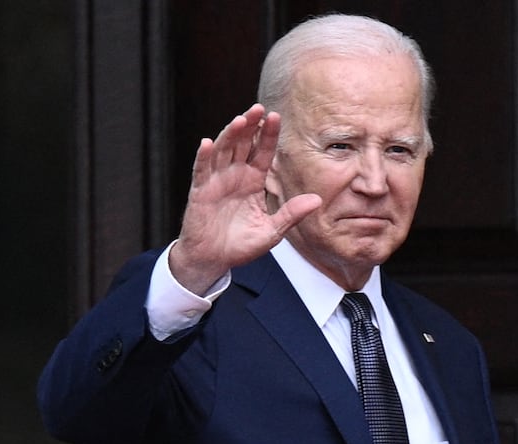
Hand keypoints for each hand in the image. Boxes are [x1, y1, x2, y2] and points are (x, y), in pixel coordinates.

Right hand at [169, 103, 321, 293]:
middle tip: (260, 108)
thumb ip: (291, 214)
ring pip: (223, 151)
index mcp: (253, 181)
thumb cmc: (241, 245)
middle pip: (243, 144)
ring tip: (241, 120)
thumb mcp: (272, 230)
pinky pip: (201, 171)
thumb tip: (317, 200)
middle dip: (251, 126)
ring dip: (230, 135)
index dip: (268, 135)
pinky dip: (204, 157)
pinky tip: (207, 143)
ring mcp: (216, 181)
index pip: (263, 153)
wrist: (214, 260)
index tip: (276, 117)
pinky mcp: (199, 192)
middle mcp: (235, 176)